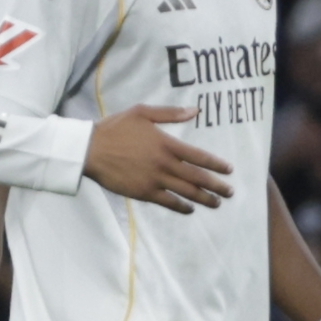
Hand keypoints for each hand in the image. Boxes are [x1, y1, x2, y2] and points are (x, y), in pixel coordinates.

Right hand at [85, 105, 231, 209]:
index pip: (199, 157)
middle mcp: (164, 163)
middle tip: (230, 192)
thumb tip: (195, 111)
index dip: (216, 164)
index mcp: (166, 144)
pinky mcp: (143, 192)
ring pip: (186, 192)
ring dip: (204, 199)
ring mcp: (155, 180)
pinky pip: (168, 202)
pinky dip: (181, 206)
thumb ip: (170, 113)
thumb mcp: (143, 112)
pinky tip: (190, 209)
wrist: (90, 149)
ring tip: (217, 203)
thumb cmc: (115, 128)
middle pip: (197, 177)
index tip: (229, 170)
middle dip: (216, 186)